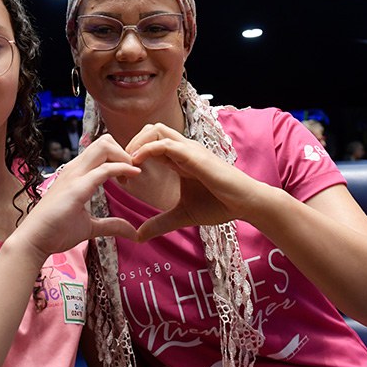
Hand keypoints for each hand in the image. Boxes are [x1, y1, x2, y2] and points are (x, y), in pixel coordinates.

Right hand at [17, 135, 140, 258]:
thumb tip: (133, 232)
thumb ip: (111, 225)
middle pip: (104, 141)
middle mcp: (75, 169)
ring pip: (104, 146)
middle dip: (124, 152)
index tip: (130, 176)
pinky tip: (133, 175)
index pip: (101, 149)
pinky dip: (122, 168)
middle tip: (132, 174)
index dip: (120, 157)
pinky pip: (103, 169)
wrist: (34, 241)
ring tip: (131, 175)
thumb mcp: (90, 227)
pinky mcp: (76, 188)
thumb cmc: (56, 232)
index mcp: (76, 173)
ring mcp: (74, 176)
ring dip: (123, 157)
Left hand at [125, 123, 260, 240]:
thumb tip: (139, 236)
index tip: (121, 176)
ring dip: (136, 143)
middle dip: (131, 143)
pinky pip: (166, 144)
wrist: (246, 204)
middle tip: (120, 166)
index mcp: (180, 159)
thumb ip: (160, 223)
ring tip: (126, 164)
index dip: (132, 155)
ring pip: (156, 130)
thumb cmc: (220, 205)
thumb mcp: (183, 216)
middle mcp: (183, 149)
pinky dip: (148, 150)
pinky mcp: (194, 155)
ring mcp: (189, 150)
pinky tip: (137, 164)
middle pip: (150, 129)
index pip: (150, 144)